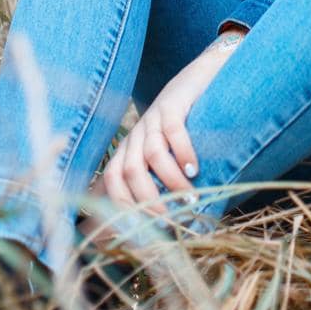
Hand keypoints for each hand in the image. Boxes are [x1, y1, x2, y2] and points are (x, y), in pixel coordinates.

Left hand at [86, 39, 238, 242]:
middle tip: (171, 221)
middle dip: (149, 200)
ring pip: (152, 154)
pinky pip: (173, 131)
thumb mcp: (162, 153)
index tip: (145, 230)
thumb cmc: (180, 127)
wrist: (198, 80)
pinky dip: (183, 153)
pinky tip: (194, 168)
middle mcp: (135, 134)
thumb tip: (153, 224)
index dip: (124, 206)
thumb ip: (155, 180)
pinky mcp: (172, 104)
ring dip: (171, 181)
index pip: (112, 181)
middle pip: (130, 172)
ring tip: (191, 198)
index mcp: (128, 149)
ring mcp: (153, 118)